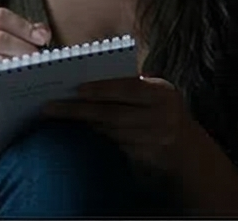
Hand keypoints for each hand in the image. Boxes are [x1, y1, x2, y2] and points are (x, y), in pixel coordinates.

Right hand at [0, 7, 51, 144]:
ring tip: (37, 71)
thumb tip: (42, 32)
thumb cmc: (2, 78)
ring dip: (20, 66)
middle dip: (25, 47)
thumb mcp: (11, 52)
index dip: (24, 25)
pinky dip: (12, 85)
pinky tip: (26, 87)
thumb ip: (26, 37)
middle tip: (41, 59)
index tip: (44, 38)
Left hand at [43, 76, 196, 174]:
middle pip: (113, 113)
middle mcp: (161, 117)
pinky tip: (78, 130)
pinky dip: (94, 137)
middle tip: (50, 106)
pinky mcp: (145, 158)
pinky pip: (113, 146)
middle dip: (79, 110)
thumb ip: (131, 86)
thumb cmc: (162, 112)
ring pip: (109, 131)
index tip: (76, 88)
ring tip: (57, 115)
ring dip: (82, 123)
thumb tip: (89, 79)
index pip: (129, 88)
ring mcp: (154, 140)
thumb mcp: (155, 95)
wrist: (188, 151)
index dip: (102, 89)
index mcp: (162, 93)